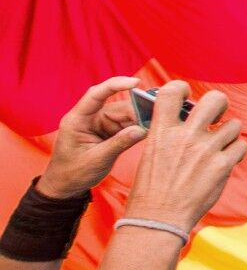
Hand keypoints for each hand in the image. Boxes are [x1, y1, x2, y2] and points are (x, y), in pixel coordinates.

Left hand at [37, 76, 145, 198]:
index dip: (116, 85)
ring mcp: (100, 124)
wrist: (65, 186)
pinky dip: (138, 127)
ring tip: (155, 128)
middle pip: (118, 106)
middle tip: (158, 117)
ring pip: (126, 115)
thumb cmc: (73, 173)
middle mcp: (90, 118)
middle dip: (138, 110)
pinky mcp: (108, 131)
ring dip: (141, 120)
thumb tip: (142, 130)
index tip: (136, 83)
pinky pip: (127, 124)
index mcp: (78, 120)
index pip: (96, 94)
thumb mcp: (96, 160)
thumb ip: (119, 144)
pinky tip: (149, 131)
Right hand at [121, 81, 245, 232]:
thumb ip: (168, 134)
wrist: (158, 219)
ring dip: (228, 134)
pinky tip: (224, 160)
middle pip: (215, 99)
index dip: (181, 87)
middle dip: (219, 104)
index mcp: (162, 131)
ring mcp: (206, 150)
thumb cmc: (151, 190)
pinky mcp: (223, 165)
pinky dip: (235, 152)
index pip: (171, 91)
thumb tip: (185, 120)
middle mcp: (186, 136)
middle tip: (216, 117)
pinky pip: (241, 146)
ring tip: (218, 147)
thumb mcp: (151, 153)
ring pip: (233, 125)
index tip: (186, 95)